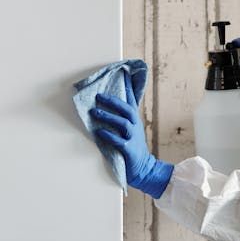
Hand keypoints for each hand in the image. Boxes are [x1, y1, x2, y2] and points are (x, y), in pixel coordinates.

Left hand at [91, 83, 172, 198]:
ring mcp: (132, 138)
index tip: (121, 72)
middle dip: (113, 101)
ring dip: (107, 117)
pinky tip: (99, 132)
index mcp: (134, 119)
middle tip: (98, 96)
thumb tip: (107, 102)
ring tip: (94, 113)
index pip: (131, 98)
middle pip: (126, 109)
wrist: (144, 168)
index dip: (127, 85)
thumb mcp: (130, 128)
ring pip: (122, 123)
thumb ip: (121, 115)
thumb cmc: (133, 147)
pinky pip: (118, 141)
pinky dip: (108, 136)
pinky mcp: (128, 150)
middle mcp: (134, 126)